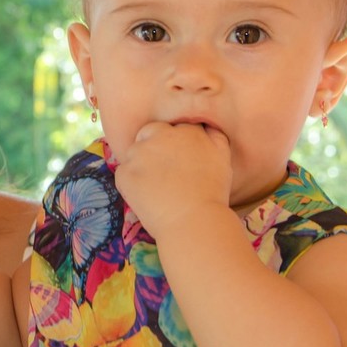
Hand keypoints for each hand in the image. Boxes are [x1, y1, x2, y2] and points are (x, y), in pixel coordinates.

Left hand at [113, 121, 232, 236]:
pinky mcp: (125, 172)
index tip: (178, 162)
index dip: (174, 144)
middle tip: (163, 173)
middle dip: (153, 147)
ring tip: (156, 188)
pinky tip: (147, 197)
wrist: (194, 220)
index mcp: (185, 130)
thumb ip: (214, 136)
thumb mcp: (222, 157)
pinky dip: (131, 184)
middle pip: (150, 132)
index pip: (173, 128)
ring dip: (141, 165)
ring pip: (135, 153)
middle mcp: (161, 135)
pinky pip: (124, 174)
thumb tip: (205, 126)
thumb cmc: (212, 192)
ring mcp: (140, 153)